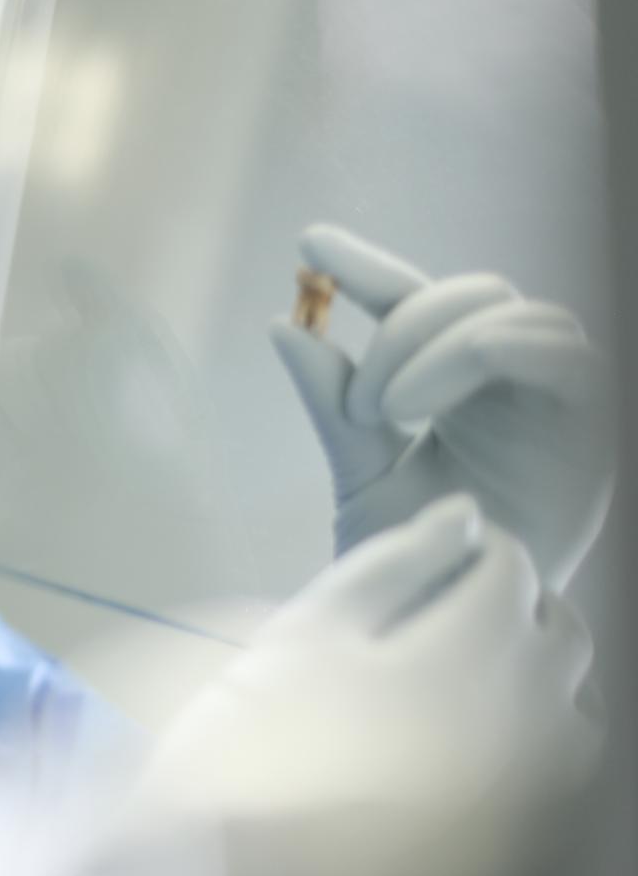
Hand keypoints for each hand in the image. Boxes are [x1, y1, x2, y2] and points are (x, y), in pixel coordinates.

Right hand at [153, 498, 599, 857]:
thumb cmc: (257, 739)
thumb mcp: (310, 628)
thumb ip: (396, 563)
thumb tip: (465, 517)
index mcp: (476, 649)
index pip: (512, 569)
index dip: (477, 547)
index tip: (443, 549)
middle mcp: (526, 715)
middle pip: (561, 634)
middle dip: (523, 604)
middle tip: (460, 602)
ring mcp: (530, 790)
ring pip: (578, 707)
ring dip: (543, 672)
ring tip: (481, 670)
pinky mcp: (517, 846)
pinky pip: (561, 777)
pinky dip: (542, 741)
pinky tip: (484, 744)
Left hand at [271, 224, 612, 587]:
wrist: (452, 630)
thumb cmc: (417, 564)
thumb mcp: (361, 475)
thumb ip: (331, 403)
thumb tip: (283, 324)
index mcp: (460, 388)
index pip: (418, 302)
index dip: (368, 267)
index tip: (308, 244)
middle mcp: (512, 385)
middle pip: (472, 296)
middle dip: (403, 323)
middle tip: (357, 400)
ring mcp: (554, 402)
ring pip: (512, 313)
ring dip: (438, 342)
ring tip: (384, 408)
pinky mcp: (592, 427)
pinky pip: (563, 355)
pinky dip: (495, 348)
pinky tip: (432, 388)